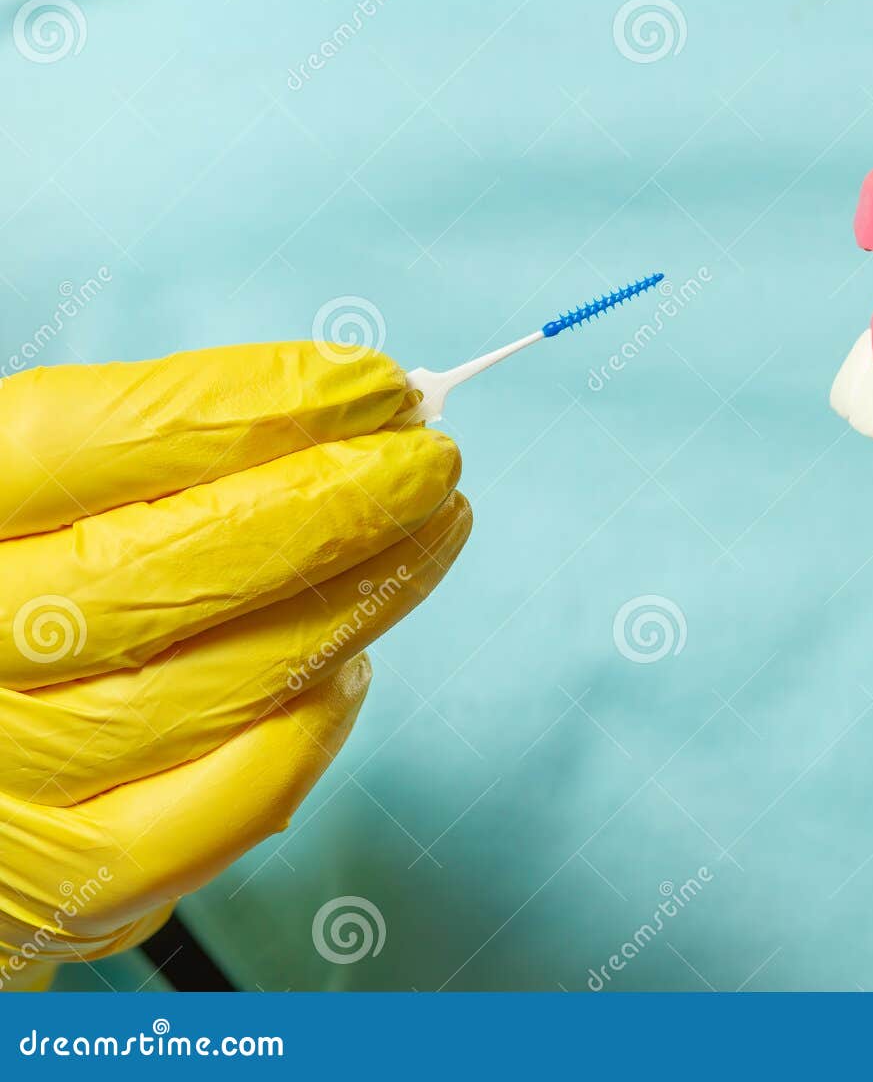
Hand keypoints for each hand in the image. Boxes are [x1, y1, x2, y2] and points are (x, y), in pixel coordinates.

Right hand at [0, 343, 470, 985]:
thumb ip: (153, 460)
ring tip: (429, 536)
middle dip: (339, 502)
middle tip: (433, 460)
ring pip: (232, 682)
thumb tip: (351, 419)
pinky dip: (312, 728)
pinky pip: (230, 804)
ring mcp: (12, 777)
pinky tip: (352, 666)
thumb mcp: (39, 508)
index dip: (255, 404)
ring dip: (362, 598)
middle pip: (179, 566)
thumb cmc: (17, 602)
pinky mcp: (72, 882)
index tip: (376, 387)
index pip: (96, 442)